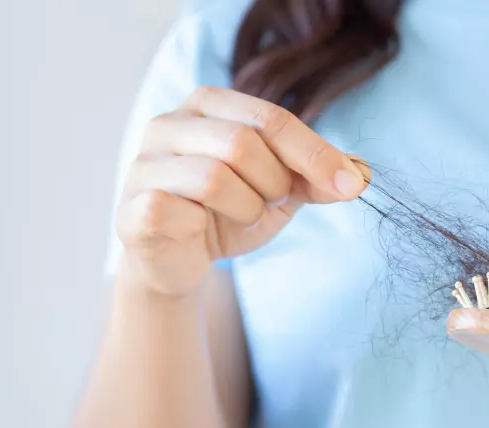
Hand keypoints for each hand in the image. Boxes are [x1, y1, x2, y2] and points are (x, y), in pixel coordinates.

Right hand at [114, 87, 368, 297]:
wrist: (179, 260)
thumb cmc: (229, 213)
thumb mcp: (281, 191)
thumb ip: (314, 177)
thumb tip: (357, 176)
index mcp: (210, 105)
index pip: (271, 118)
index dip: (315, 153)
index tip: (350, 185)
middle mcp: (170, 123)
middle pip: (242, 142)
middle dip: (274, 183)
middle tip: (272, 203)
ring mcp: (144, 163)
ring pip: (214, 177)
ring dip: (246, 208)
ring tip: (243, 216)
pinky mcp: (131, 205)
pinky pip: (177, 209)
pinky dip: (206, 226)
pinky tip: (202, 230)